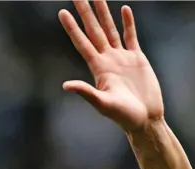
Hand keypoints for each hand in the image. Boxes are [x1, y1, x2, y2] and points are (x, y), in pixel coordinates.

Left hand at [58, 0, 163, 131]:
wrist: (145, 119)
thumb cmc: (124, 116)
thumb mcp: (103, 105)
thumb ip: (86, 92)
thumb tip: (65, 85)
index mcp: (98, 68)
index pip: (82, 43)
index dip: (72, 28)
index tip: (62, 12)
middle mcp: (108, 60)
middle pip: (94, 30)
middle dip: (85, 12)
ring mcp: (122, 58)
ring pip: (110, 29)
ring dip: (104, 13)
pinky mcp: (137, 58)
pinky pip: (131, 36)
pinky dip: (128, 23)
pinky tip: (124, 10)